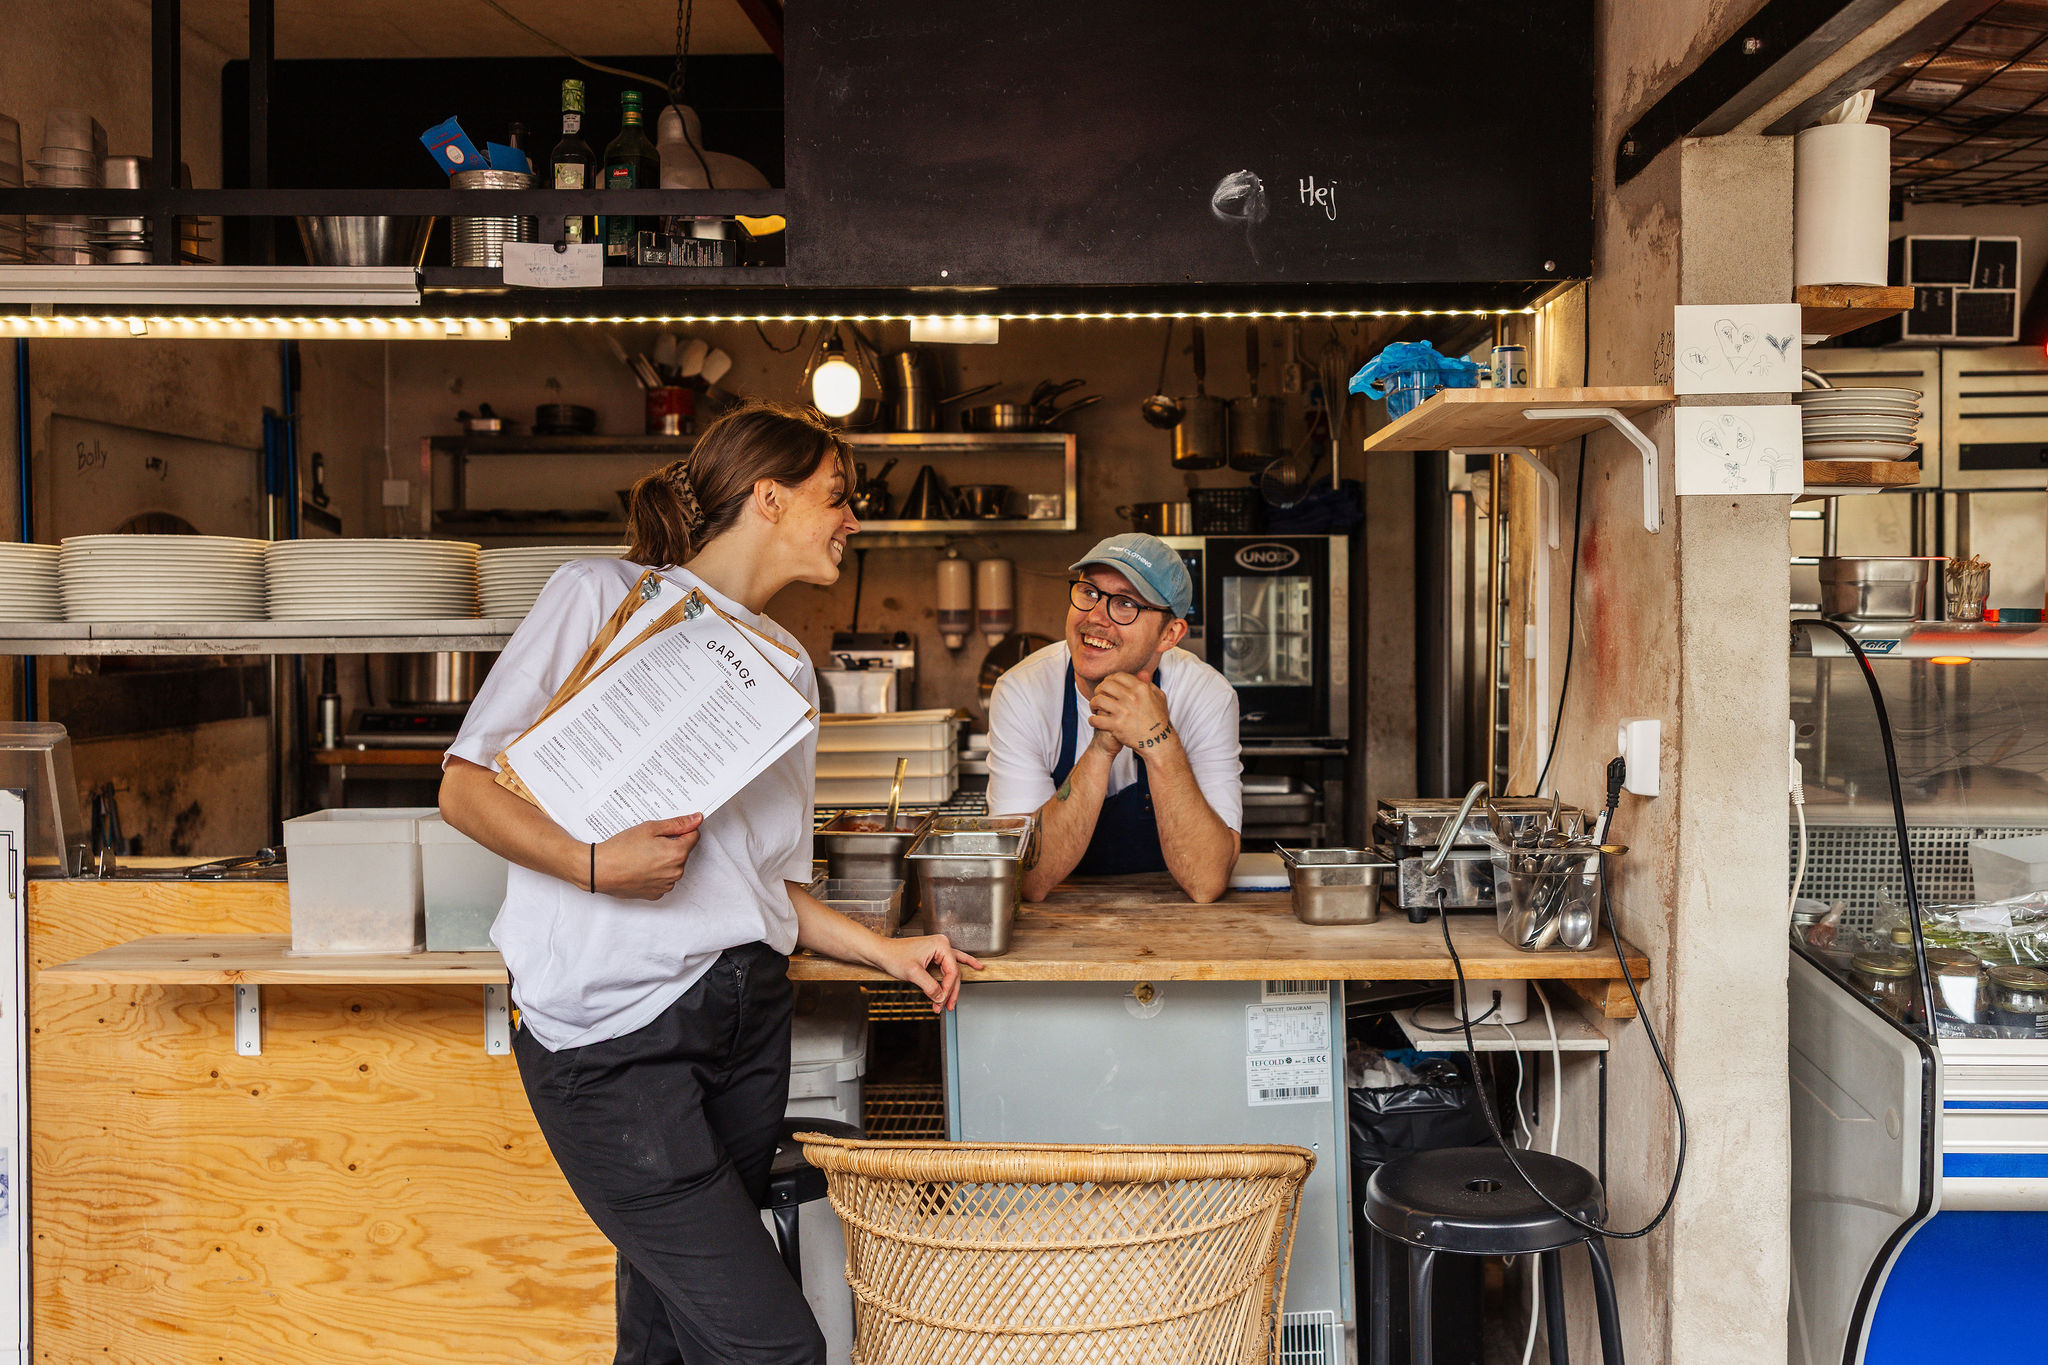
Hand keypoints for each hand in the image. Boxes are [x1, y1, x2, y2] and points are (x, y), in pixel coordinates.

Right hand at [594, 814, 703, 899]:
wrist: (600, 869)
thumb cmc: (622, 849)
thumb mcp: (650, 828)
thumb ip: (677, 824)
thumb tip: (696, 819)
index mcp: (677, 853)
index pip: (694, 836)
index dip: (682, 830)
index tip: (669, 829)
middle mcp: (676, 872)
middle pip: (683, 852)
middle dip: (671, 845)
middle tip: (649, 842)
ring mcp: (666, 885)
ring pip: (673, 866)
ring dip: (663, 860)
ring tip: (642, 855)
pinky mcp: (656, 893)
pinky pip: (663, 879)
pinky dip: (656, 873)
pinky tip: (640, 867)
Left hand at [869, 933, 983, 1011]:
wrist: (880, 952)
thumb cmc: (893, 956)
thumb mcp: (913, 973)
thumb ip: (930, 986)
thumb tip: (940, 998)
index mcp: (940, 945)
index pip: (952, 972)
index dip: (948, 989)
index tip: (942, 1002)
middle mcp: (942, 945)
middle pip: (953, 973)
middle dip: (949, 992)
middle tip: (948, 1007)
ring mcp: (938, 949)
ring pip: (951, 972)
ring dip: (950, 988)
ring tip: (952, 1002)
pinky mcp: (933, 954)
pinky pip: (949, 964)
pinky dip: (957, 971)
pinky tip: (974, 966)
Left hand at [1088, 672, 1173, 756]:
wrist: (1159, 742)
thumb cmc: (1159, 720)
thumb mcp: (1159, 698)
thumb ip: (1149, 684)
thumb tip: (1142, 672)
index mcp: (1141, 688)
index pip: (1118, 676)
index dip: (1110, 679)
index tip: (1107, 686)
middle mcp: (1131, 698)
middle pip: (1105, 685)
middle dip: (1099, 690)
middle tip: (1098, 696)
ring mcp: (1123, 712)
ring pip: (1098, 700)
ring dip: (1093, 704)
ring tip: (1094, 708)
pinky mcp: (1116, 726)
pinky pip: (1096, 719)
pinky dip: (1092, 720)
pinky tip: (1094, 720)